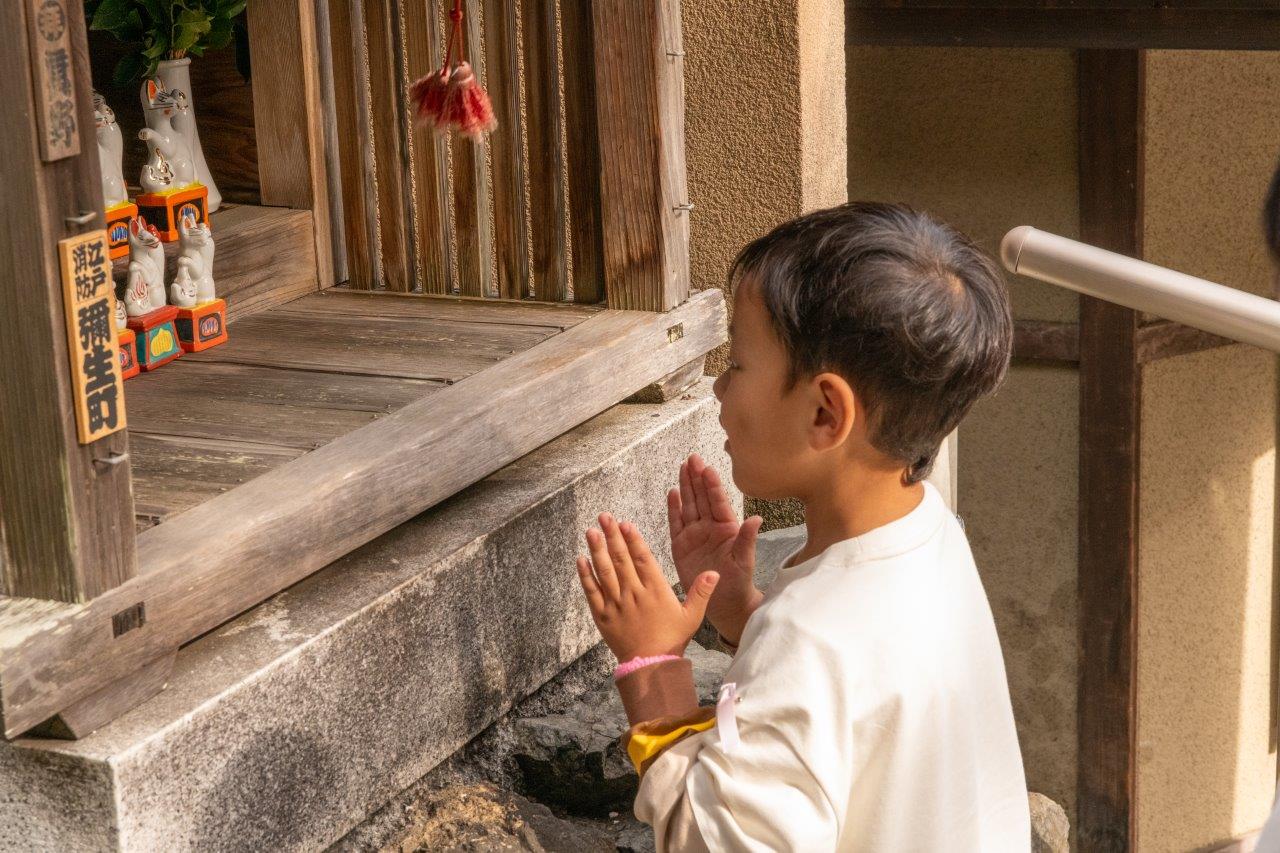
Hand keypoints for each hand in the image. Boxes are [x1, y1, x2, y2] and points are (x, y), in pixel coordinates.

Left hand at [576, 512, 719, 661]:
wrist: (650, 665)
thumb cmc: (672, 639)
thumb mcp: (692, 616)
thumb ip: (702, 592)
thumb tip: (715, 572)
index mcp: (655, 591)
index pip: (642, 559)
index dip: (633, 539)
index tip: (626, 524)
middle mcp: (634, 594)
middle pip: (621, 559)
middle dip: (612, 536)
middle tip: (604, 517)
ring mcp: (616, 604)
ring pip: (605, 572)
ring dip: (597, 550)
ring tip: (591, 531)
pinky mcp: (602, 615)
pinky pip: (592, 592)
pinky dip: (586, 575)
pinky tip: (581, 559)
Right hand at [668, 454, 763, 644]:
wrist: (725, 603)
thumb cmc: (739, 582)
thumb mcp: (744, 561)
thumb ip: (747, 539)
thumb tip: (757, 519)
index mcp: (727, 528)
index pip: (718, 502)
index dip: (712, 485)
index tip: (708, 468)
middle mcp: (710, 527)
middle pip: (702, 498)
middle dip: (697, 477)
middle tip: (692, 458)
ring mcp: (695, 535)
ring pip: (689, 505)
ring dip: (686, 486)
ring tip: (682, 467)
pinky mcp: (681, 545)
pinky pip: (676, 523)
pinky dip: (674, 508)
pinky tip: (672, 493)